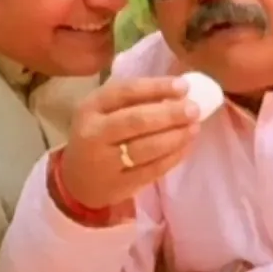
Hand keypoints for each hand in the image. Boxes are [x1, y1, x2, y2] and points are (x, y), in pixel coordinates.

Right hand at [59, 76, 201, 209]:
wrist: (77, 179)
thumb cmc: (98, 134)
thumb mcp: (103, 111)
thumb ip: (133, 99)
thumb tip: (178, 91)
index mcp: (90, 107)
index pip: (126, 91)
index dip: (157, 87)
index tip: (183, 86)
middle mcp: (94, 133)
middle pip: (136, 121)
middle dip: (170, 114)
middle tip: (195, 109)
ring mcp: (105, 162)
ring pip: (147, 148)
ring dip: (175, 136)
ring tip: (194, 127)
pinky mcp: (119, 185)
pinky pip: (152, 170)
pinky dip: (173, 157)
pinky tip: (186, 146)